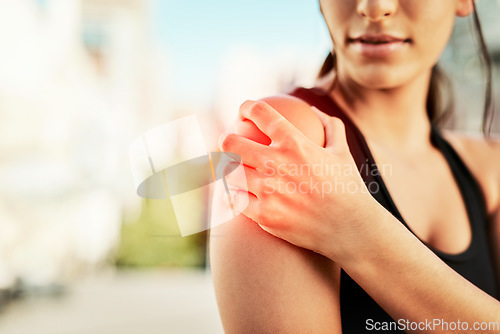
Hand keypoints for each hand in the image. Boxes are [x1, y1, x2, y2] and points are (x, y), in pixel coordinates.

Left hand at [218, 100, 379, 259]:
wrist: (351, 230)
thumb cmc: (347, 189)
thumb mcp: (343, 151)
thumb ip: (330, 127)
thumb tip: (314, 111)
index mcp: (294, 143)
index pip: (260, 114)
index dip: (246, 107)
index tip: (244, 111)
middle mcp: (276, 164)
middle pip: (231, 143)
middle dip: (225, 139)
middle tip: (228, 143)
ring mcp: (268, 190)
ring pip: (229, 172)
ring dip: (228, 169)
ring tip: (230, 170)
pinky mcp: (264, 215)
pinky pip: (235, 200)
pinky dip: (234, 195)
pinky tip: (235, 194)